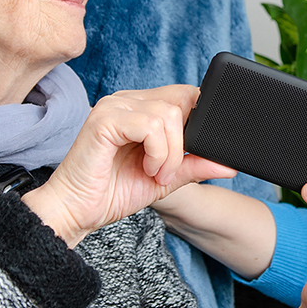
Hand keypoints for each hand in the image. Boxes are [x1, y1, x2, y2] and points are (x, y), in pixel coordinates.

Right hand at [23, 85, 234, 246]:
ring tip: (154, 173)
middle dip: (185, 142)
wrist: (77, 211)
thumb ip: (195, 165)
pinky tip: (145, 168)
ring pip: (168, 114)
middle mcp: (127, 100)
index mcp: (141, 108)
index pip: (185, 96)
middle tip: (167, 170)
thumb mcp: (167, 178)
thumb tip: (229, 163)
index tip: (191, 155)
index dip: (197, 123)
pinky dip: (157, 152)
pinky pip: (150, 125)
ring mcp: (114, 106)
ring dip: (171, 153)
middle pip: (182, 101)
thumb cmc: (113, 193)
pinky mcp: (104, 119)